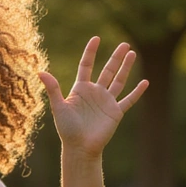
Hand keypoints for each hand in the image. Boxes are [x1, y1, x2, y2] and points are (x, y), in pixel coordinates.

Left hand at [39, 37, 148, 157]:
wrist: (79, 148)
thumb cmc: (67, 129)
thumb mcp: (59, 107)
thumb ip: (53, 89)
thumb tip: (40, 72)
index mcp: (80, 89)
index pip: (86, 66)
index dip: (91, 52)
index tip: (96, 39)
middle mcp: (95, 93)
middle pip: (107, 70)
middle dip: (116, 57)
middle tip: (124, 44)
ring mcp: (106, 102)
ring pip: (119, 81)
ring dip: (126, 68)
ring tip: (132, 53)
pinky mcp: (115, 112)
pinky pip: (128, 100)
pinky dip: (137, 92)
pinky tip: (145, 82)